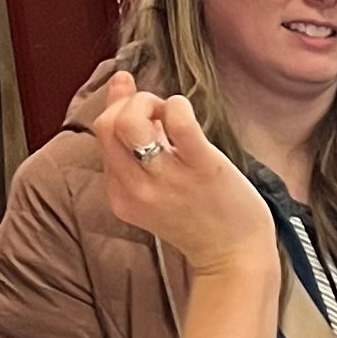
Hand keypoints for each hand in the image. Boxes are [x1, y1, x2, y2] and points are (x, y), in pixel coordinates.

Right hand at [89, 70, 272, 272]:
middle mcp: (135, 189)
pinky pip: (178, 121)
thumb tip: (121, 82)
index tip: (148, 116)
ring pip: (129, 122)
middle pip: (106, 125)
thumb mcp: (154, 181)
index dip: (122, 112)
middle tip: (160, 113)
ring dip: (149, 103)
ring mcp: (166, 181)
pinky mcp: (201, 169)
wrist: (235, 255)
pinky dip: (178, 105)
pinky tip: (187, 112)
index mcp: (119, 194)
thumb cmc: (199, 214)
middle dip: (131, 103)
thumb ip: (134, 138)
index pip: (101, 134)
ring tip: (171, 114)